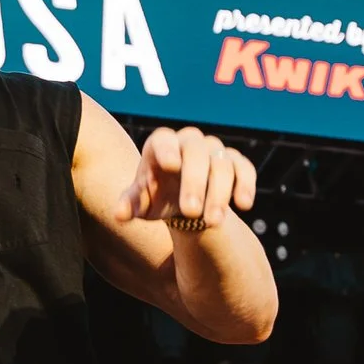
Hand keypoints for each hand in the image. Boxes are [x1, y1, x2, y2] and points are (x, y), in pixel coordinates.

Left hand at [123, 126, 255, 228]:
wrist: (182, 203)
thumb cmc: (156, 198)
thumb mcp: (141, 204)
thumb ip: (129, 206)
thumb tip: (119, 215)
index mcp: (161, 146)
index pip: (163, 140)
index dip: (167, 150)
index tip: (171, 166)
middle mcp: (189, 142)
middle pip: (195, 153)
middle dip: (194, 182)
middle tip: (190, 212)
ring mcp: (214, 151)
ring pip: (221, 164)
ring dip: (219, 193)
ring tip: (212, 222)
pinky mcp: (235, 162)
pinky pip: (244, 168)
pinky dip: (245, 185)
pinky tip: (243, 205)